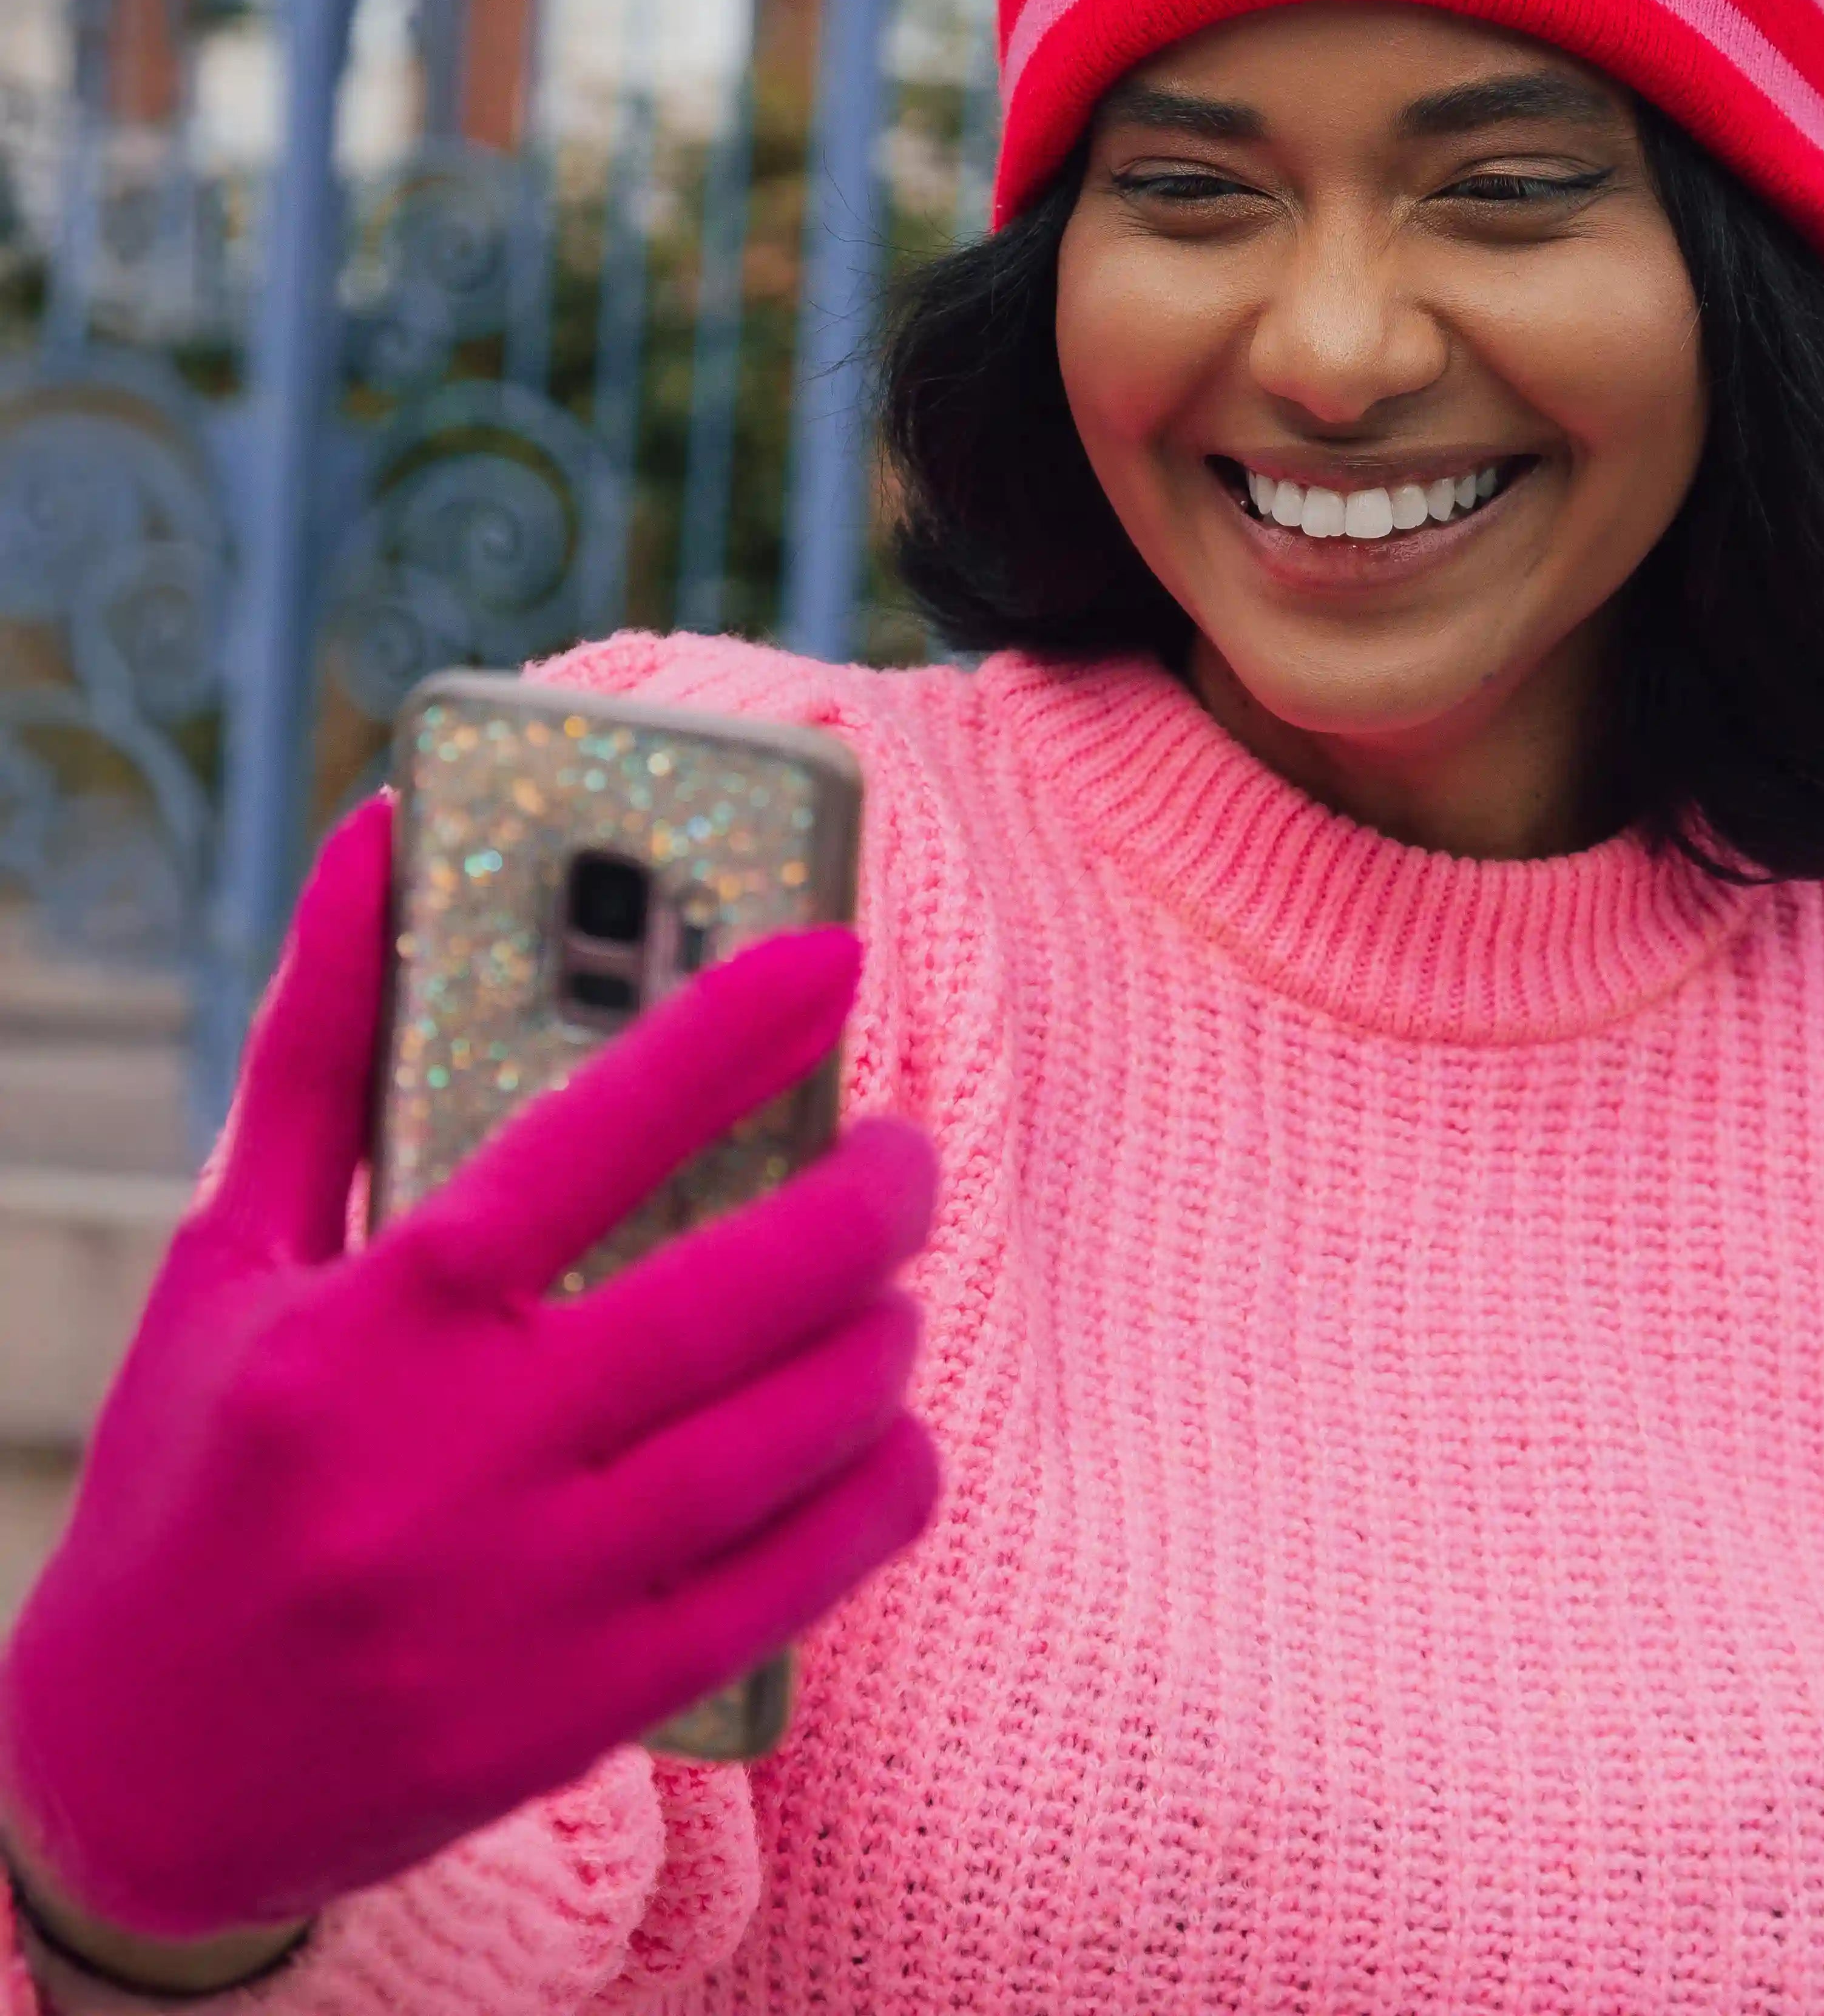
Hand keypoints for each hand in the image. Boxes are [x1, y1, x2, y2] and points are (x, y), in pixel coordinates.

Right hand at [0, 797, 940, 1944]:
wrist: (123, 1785)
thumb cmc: (189, 1482)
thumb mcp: (225, 1256)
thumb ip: (320, 1045)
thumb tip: (380, 836)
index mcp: (371, 1327)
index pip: (584, 1141)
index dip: (725, 1032)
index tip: (835, 957)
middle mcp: (455, 1459)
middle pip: (735, 1296)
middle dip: (868, 1200)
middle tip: (902, 1151)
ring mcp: (532, 1599)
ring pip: (791, 1435)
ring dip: (882, 1337)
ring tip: (889, 1286)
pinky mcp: (586, 1709)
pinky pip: (798, 1584)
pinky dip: (881, 1491)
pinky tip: (893, 1434)